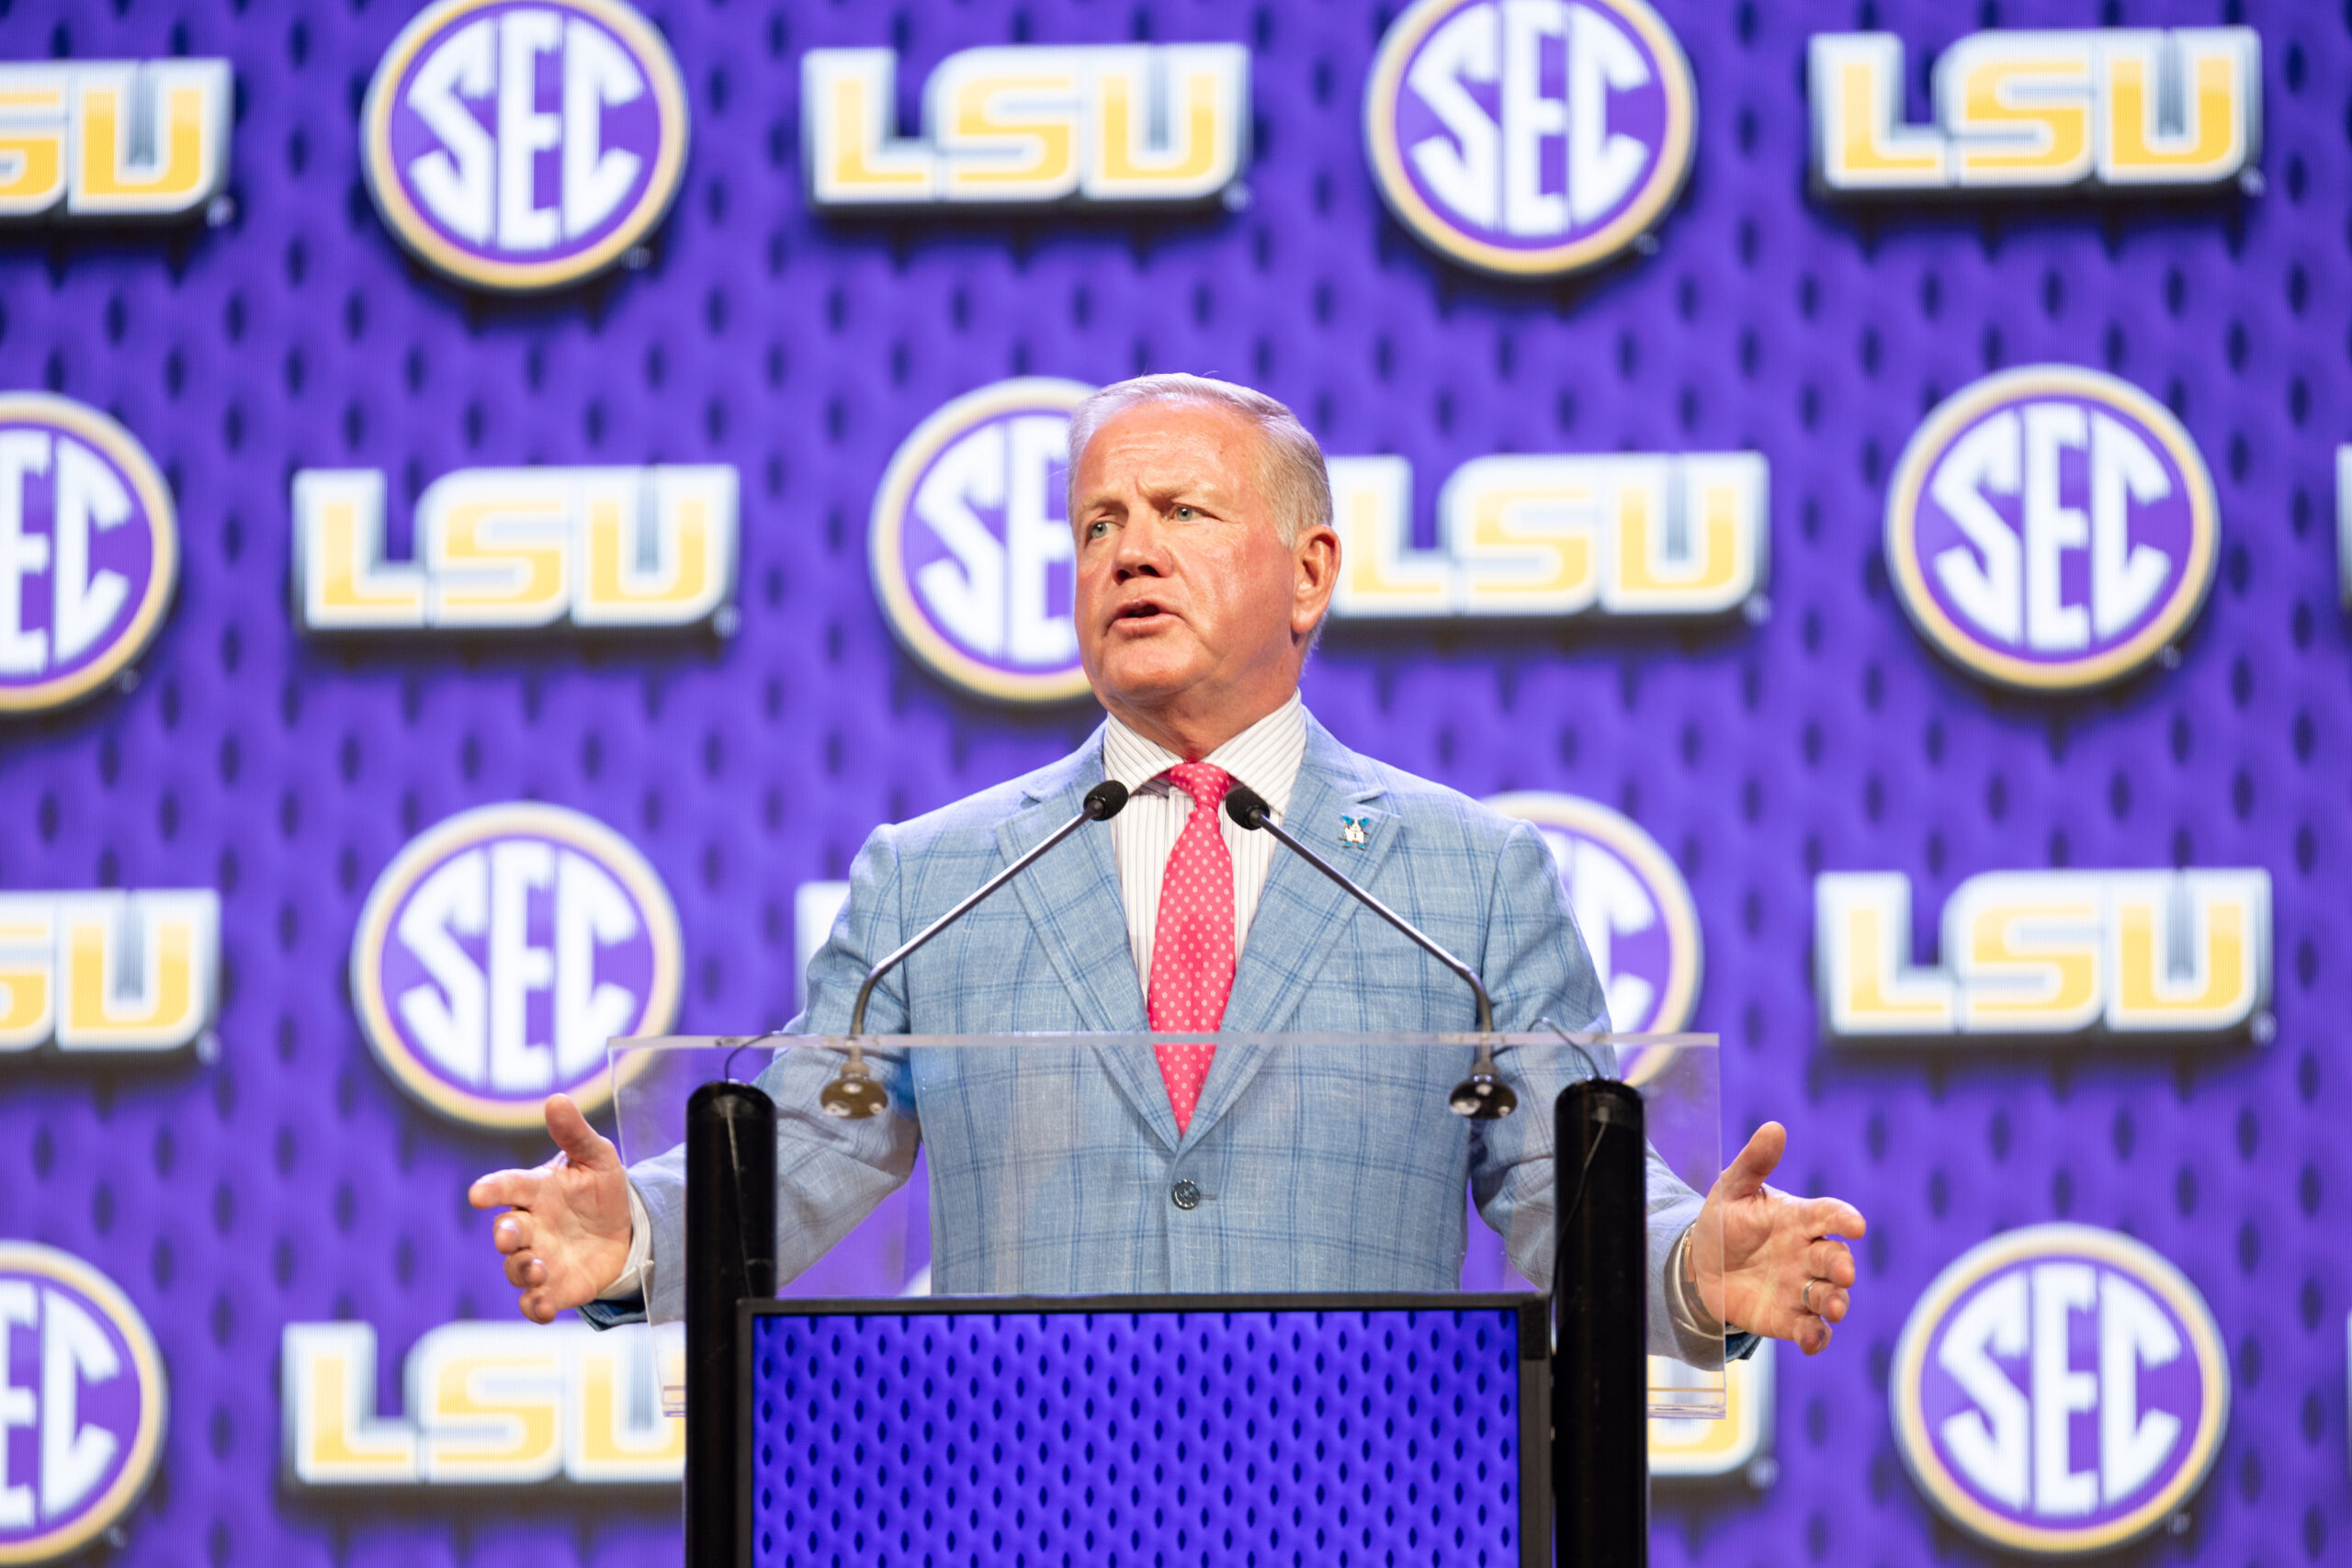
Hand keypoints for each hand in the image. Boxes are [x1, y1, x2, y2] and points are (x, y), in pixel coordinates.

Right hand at [467, 1094, 633, 1323]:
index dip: (492, 1189)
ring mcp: (539, 1258)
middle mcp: (531, 1226)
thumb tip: (557, 1099)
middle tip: (512, 1236)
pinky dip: (534, 1307)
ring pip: (515, 1269)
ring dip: (522, 1271)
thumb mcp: (597, 1157)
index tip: (477, 1193)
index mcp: (536, 1190)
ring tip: (538, 1270)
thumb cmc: (599, 1189)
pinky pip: (534, 1302)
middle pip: (506, 1232)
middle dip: (505, 1235)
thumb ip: (575, 1134)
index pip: (508, 1186)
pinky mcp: (554, 1287)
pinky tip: (542, 1307)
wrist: (622, 1229)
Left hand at [1690, 1122, 1865, 1355]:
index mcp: (1799, 1219)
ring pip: (1829, 1297)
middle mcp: (1807, 1254)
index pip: (1829, 1215)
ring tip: (1835, 1308)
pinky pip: (1810, 1330)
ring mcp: (1800, 1288)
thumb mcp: (1732, 1189)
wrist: (1701, 1266)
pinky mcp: (1789, 1317)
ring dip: (1837, 1303)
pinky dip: (1817, 1337)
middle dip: (1842, 1266)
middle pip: (1835, 1259)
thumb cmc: (1725, 1221)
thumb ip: (1754, 1162)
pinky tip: (1813, 1339)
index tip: (1856, 1224)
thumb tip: (1774, 1127)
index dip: (1844, 1218)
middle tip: (1843, 1272)